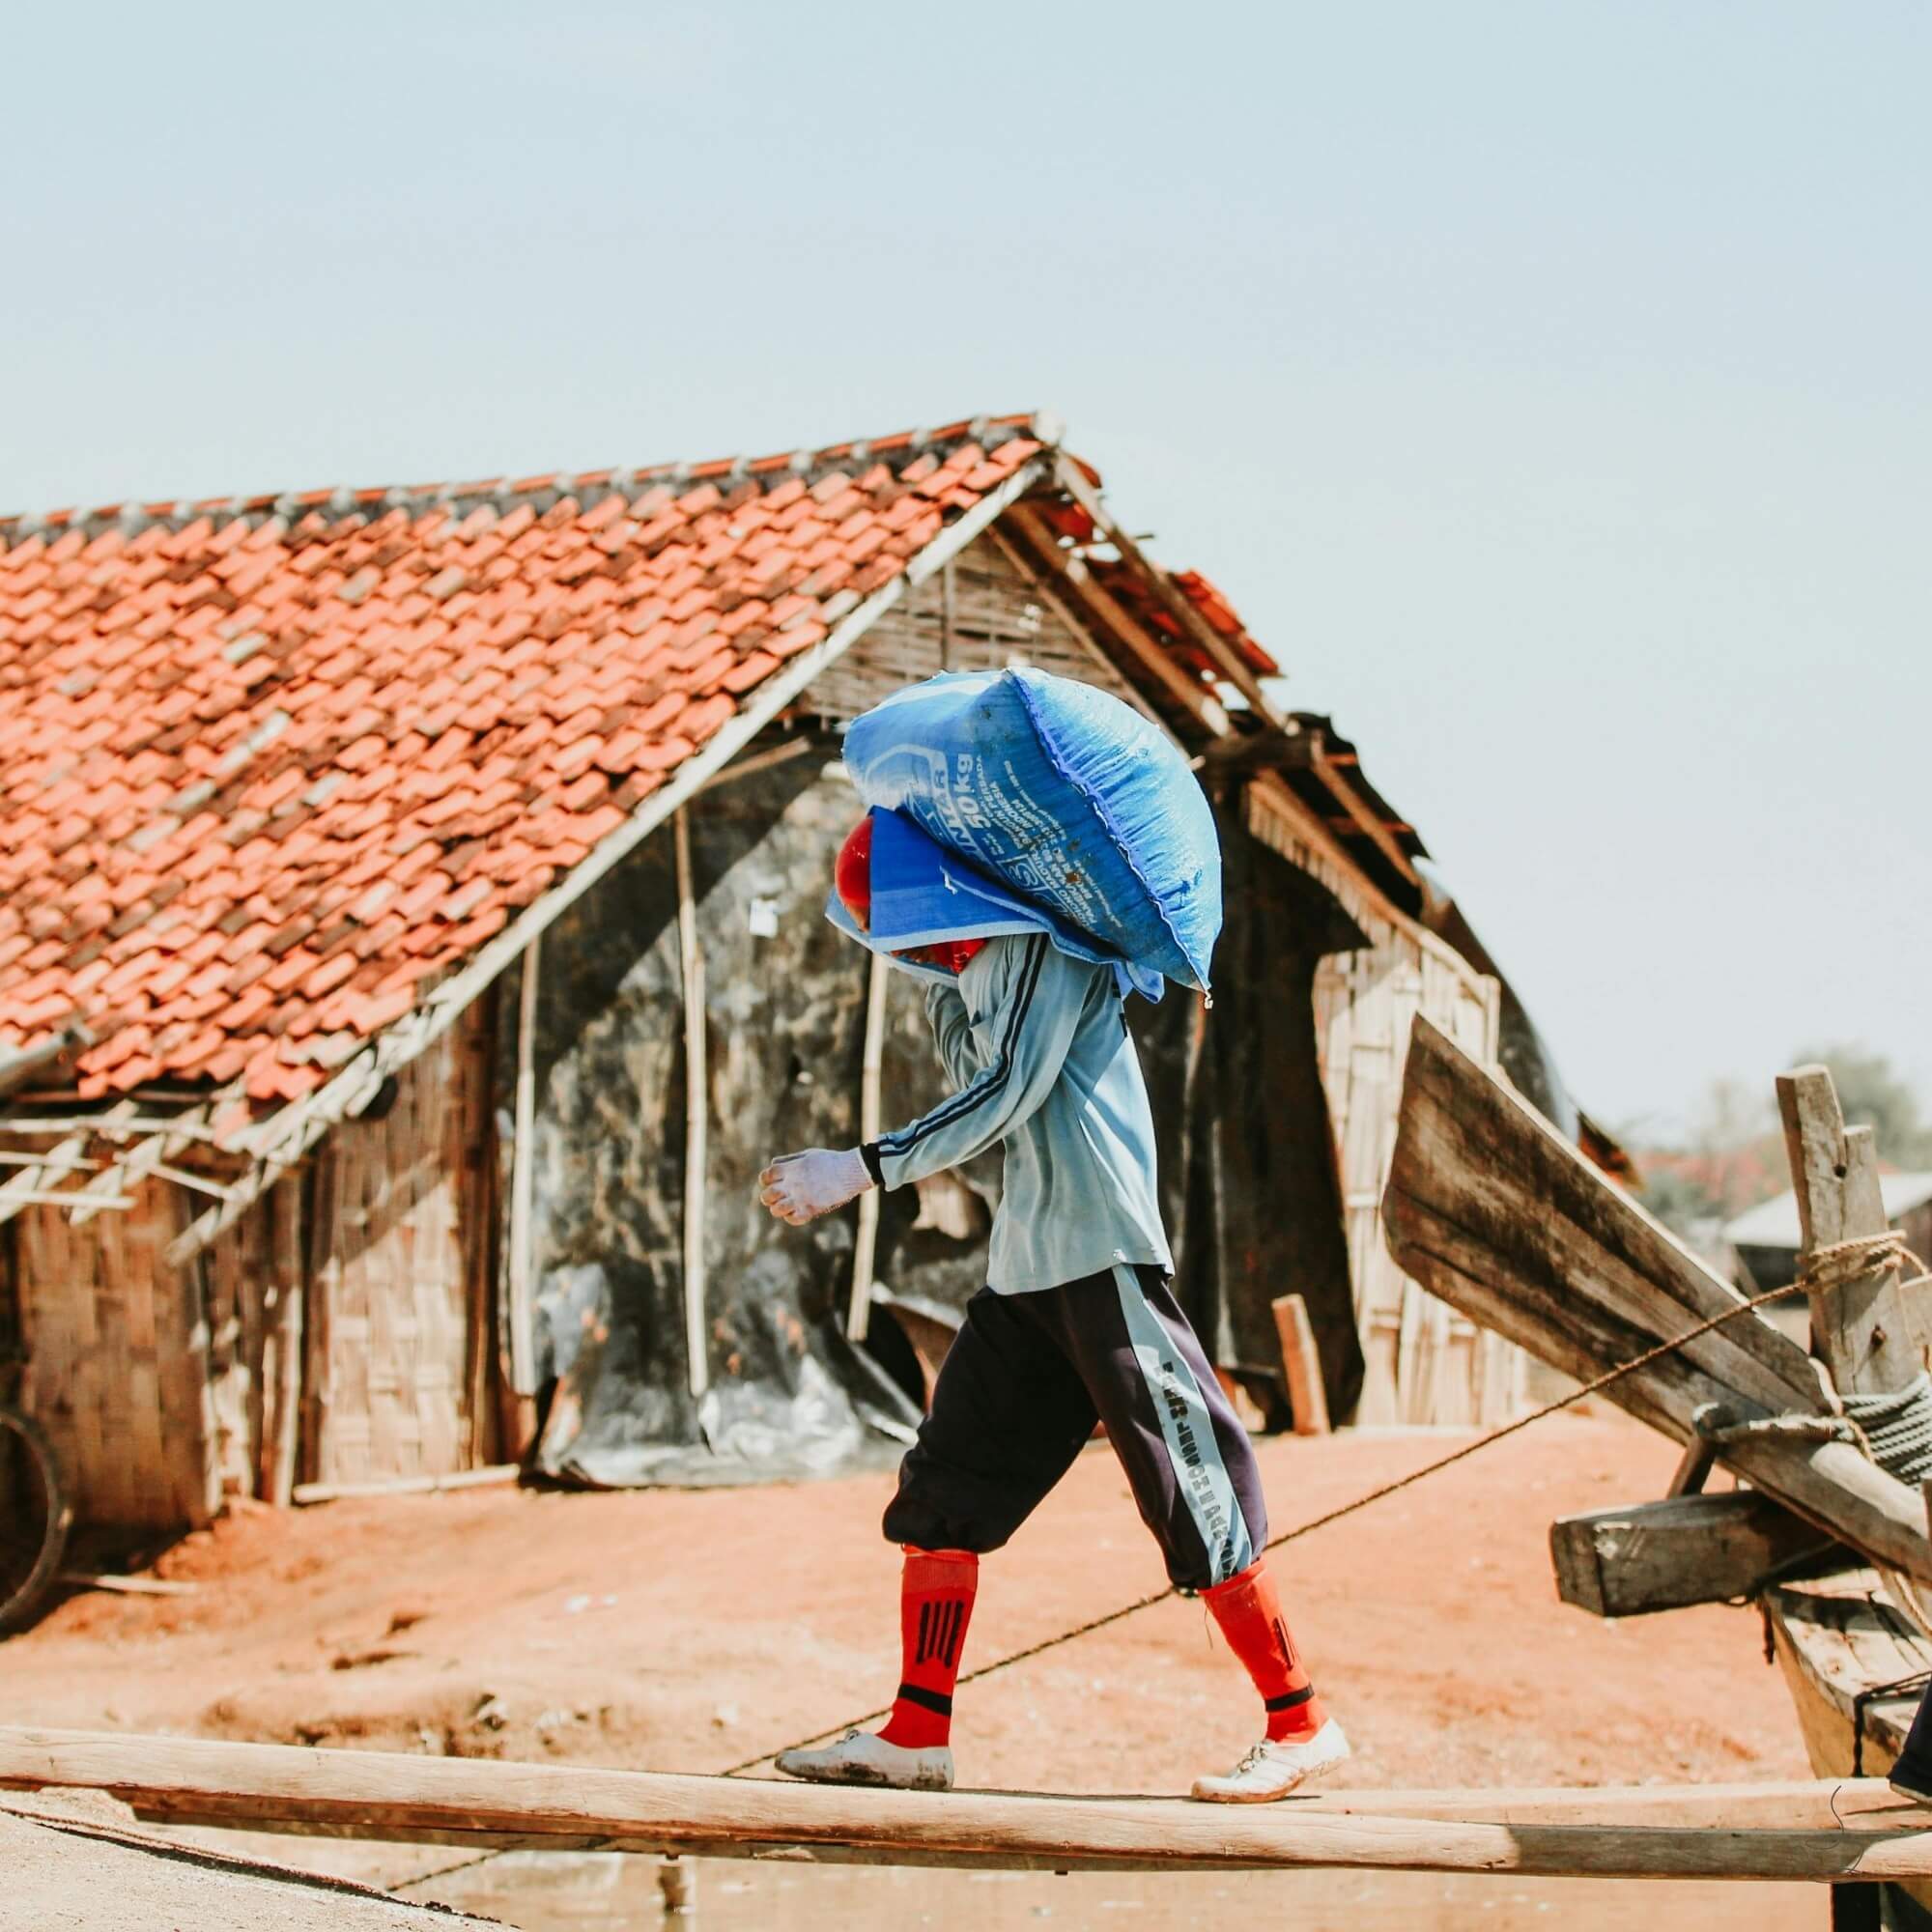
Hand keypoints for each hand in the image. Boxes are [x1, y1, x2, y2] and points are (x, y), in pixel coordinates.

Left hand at [759, 1147, 873, 1225]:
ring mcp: (801, 1198)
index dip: (765, 1180)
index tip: (770, 1182)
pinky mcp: (811, 1209)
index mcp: (791, 1168)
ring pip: (776, 1210)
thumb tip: (773, 1165)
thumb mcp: (808, 1155)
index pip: (766, 1176)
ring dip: (778, 1209)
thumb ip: (789, 1160)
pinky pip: (792, 1220)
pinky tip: (797, 1212)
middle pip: (767, 1195)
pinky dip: (791, 1217)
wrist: (850, 1171)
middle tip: (775, 1198)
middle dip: (768, 1197)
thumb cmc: (830, 1161)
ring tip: (785, 1206)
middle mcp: (793, 1183)